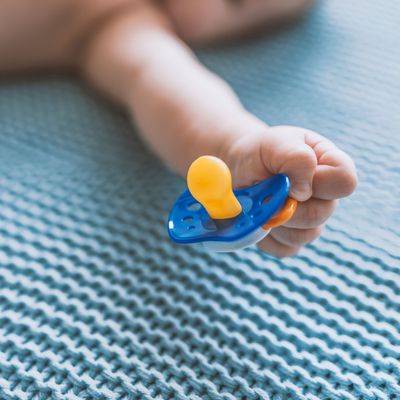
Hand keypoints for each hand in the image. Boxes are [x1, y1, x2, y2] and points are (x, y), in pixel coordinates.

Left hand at [224, 124, 356, 256]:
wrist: (239, 168)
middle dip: (287, 202)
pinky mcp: (291, 240)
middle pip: (321, 214)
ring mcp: (310, 221)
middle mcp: (325, 196)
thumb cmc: (261, 152)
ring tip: (260, 200)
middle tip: (265, 188)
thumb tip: (304, 192)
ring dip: (275, 219)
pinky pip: (285, 249)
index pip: (345, 182)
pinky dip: (266, 236)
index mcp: (329, 166)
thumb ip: (296, 158)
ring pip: (304, 236)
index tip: (289, 174)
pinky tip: (258, 216)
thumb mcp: (276, 142)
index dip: (318, 182)